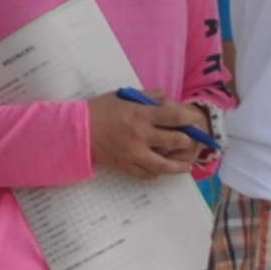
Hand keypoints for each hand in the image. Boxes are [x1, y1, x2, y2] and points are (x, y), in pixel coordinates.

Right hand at [90, 96, 212, 181]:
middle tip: (194, 142)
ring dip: (179, 166)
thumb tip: (165, 95)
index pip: (174, 117)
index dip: (189, 120)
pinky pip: (147, 174)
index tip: (194, 121)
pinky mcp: (126, 167)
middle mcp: (141, 135)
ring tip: (187, 166)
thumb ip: (146, 96)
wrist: (76, 131)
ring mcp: (134, 154)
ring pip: (165, 165)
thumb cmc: (99, 110)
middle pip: (175, 142)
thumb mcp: (122, 96)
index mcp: (141, 115)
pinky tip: (161, 169)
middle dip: (189, 142)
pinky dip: (157, 173)